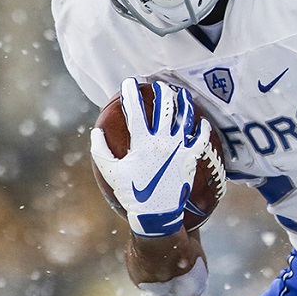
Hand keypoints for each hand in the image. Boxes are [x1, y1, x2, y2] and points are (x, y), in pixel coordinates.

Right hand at [90, 78, 212, 236]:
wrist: (157, 212)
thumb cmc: (132, 192)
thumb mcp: (110, 172)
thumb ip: (100, 150)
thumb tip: (94, 131)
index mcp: (142, 142)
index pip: (136, 111)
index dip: (132, 94)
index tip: (130, 83)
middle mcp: (163, 141)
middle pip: (165, 108)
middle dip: (162, 92)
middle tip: (160, 85)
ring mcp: (179, 148)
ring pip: (185, 118)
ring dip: (184, 102)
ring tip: (182, 93)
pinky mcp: (192, 157)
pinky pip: (201, 139)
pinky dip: (202, 128)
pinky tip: (201, 120)